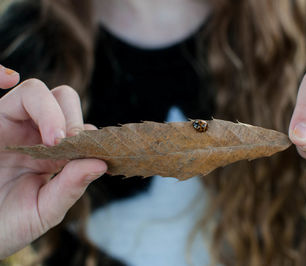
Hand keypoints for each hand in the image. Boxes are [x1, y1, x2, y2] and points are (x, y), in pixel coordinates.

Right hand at [0, 69, 106, 258]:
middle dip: (72, 118)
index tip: (96, 154)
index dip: (91, 138)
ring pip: (37, 91)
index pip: (82, 130)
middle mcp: (35, 134)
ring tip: (54, 141)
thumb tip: (101, 163)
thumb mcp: (43, 211)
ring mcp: (12, 125)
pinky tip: (14, 90)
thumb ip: (70, 187)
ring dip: (51, 111)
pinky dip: (4, 77)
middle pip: (64, 100)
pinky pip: (11, 95)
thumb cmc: (5, 224)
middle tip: (69, 146)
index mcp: (55, 155)